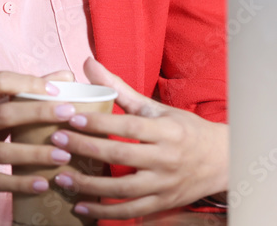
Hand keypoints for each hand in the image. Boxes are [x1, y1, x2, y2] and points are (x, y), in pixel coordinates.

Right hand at [0, 70, 74, 196]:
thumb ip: (25, 90)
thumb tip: (67, 76)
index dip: (29, 83)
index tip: (56, 90)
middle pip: (5, 115)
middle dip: (40, 113)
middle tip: (70, 113)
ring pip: (2, 152)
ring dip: (36, 154)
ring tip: (65, 155)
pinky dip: (19, 183)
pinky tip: (43, 183)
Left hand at [49, 57, 227, 219]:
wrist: (220, 160)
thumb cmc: (185, 130)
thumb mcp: (158, 109)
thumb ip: (122, 91)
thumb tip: (89, 64)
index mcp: (168, 129)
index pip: (129, 125)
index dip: (99, 123)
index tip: (71, 118)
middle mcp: (167, 156)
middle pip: (122, 154)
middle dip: (85, 148)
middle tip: (56, 142)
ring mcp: (165, 182)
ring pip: (122, 188)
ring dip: (89, 185)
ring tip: (62, 176)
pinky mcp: (162, 202)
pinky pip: (129, 210)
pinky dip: (104, 211)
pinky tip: (81, 205)